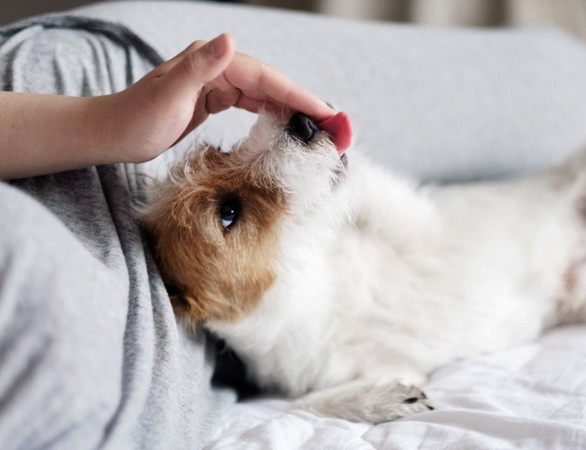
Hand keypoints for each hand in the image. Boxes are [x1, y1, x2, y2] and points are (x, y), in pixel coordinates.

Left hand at [100, 33, 334, 162]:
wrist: (112, 134)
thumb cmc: (135, 120)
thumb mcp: (167, 95)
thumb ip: (199, 67)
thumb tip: (230, 39)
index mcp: (210, 61)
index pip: (265, 77)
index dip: (297, 95)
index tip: (326, 113)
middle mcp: (217, 66)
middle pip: (271, 84)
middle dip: (304, 104)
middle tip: (335, 127)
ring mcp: (216, 82)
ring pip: (265, 93)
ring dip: (293, 110)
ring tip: (320, 128)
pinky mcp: (214, 98)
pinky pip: (253, 103)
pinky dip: (273, 113)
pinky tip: (286, 125)